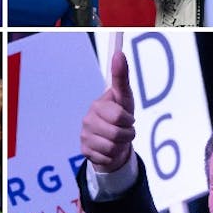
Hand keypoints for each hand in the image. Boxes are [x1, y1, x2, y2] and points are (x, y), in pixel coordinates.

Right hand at [79, 49, 134, 173]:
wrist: (113, 140)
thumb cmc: (120, 116)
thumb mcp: (124, 97)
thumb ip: (121, 76)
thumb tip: (119, 54)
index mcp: (97, 106)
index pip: (118, 116)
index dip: (128, 120)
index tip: (127, 118)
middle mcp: (87, 120)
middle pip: (116, 134)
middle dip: (127, 134)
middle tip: (125, 131)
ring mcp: (85, 136)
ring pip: (112, 148)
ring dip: (121, 146)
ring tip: (118, 140)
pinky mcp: (85, 152)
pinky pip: (106, 158)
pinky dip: (112, 156)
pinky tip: (109, 149)